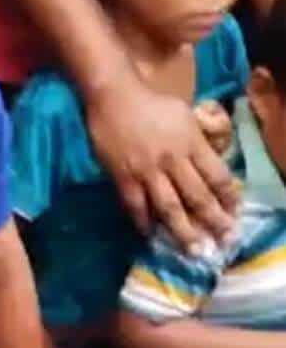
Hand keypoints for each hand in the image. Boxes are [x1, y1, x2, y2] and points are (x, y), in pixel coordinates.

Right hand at [87, 72, 239, 252]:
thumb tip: (208, 166)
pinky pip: (136, 206)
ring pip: (170, 208)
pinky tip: (151, 236)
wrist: (113, 96)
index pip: (217, 176)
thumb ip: (197, 142)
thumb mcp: (185, 116)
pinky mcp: (123, 177)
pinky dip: (144, 223)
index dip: (228, 198)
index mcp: (191, 142)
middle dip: (213, 222)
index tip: (234, 215)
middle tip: (221, 243)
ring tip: (192, 250)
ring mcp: (147, 171)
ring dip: (183, 232)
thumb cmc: (151, 104)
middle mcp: (173, 159)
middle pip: (197, 197)